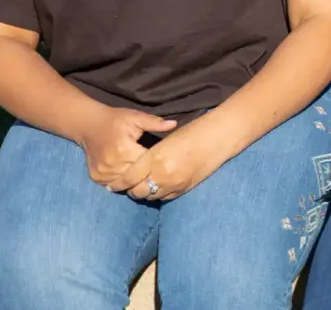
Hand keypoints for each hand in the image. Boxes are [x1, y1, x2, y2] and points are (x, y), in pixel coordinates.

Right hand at [75, 105, 176, 186]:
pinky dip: (122, 182)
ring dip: (134, 180)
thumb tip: (174, 124)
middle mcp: (113, 164)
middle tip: (154, 169)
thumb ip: (154, 123)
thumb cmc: (116, 120)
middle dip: (146, 173)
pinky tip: (128, 176)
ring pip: (125, 184)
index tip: (162, 160)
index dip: (155, 163)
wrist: (89, 124)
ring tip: (142, 174)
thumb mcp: (135, 117)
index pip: (146, 164)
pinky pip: (113, 185)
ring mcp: (103, 172)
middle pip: (137, 176)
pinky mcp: (96, 177)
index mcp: (125, 149)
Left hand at [110, 117, 231, 202]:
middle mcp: (163, 174)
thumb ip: (151, 155)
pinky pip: (164, 198)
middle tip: (126, 186)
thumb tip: (137, 166)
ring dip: (144, 192)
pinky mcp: (185, 189)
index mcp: (155, 158)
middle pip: (137, 191)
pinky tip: (157, 187)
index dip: (118, 183)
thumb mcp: (166, 140)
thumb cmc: (193, 132)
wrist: (218, 138)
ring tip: (141, 186)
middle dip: (130, 189)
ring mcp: (175, 184)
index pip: (129, 177)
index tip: (111, 185)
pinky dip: (158, 194)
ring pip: (150, 197)